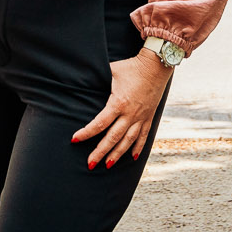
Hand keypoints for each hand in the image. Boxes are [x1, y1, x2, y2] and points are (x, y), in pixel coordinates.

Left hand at [72, 51, 171, 169]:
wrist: (156, 65)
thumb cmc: (131, 66)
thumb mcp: (112, 70)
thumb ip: (98, 78)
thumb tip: (82, 78)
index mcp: (118, 103)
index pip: (99, 123)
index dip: (86, 133)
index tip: (75, 140)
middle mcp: (130, 114)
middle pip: (112, 138)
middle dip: (100, 152)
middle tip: (90, 164)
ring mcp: (141, 117)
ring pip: (128, 141)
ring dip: (117, 154)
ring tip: (107, 165)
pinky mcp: (149, 117)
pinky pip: (144, 136)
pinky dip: (138, 148)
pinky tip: (132, 158)